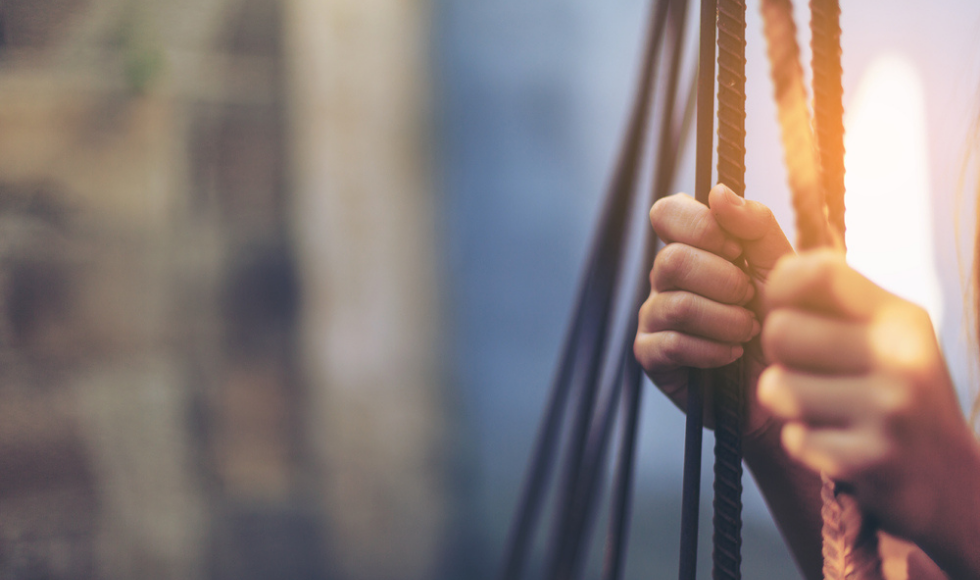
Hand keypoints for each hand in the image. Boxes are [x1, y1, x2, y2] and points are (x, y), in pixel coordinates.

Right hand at [634, 184, 792, 436]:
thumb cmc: (785, 320)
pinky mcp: (650, 356)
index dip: (698, 226)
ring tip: (750, 331)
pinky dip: (710, 349)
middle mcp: (666, 278)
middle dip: (722, 280)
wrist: (791, 385)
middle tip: (750, 298)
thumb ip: (756, 227)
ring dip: (723, 318)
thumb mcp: (782, 267)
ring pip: (675, 303)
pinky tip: (732, 355)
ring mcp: (653, 316)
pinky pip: (670, 343)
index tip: (736, 249)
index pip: (667, 213)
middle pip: (672, 259)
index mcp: (692, 246)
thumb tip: (718, 193)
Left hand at [758, 249, 979, 571]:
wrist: (951, 482)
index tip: (784, 310)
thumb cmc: (896, 397)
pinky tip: (838, 445)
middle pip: (779, 331)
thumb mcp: (884, 337)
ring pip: (775, 387)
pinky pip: (793, 438)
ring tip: (824, 411)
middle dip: (778, 356)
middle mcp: (900, 357)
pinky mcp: (873, 459)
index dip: (779, 287)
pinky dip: (805, 444)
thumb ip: (833, 302)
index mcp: (899, 318)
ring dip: (788, 404)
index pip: (816, 272)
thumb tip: (774, 270)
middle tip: (807, 374)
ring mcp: (890, 410)